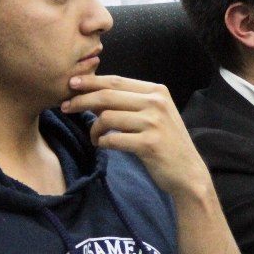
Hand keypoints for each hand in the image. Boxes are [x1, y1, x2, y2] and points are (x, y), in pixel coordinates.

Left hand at [60, 74, 210, 198]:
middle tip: (65, 107)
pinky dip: (102, 142)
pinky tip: (103, 144)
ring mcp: (154, 123)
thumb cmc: (166, 142)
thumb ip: (128, 102)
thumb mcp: (154, 115)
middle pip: (108, 96)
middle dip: (81, 100)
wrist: (188, 172)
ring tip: (94, 136)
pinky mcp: (149, 144)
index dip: (90, 81)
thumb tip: (92, 95)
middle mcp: (157, 103)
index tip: (71, 83)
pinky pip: (113, 139)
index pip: (116, 81)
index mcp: (157, 91)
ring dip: (93, 128)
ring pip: (107, 117)